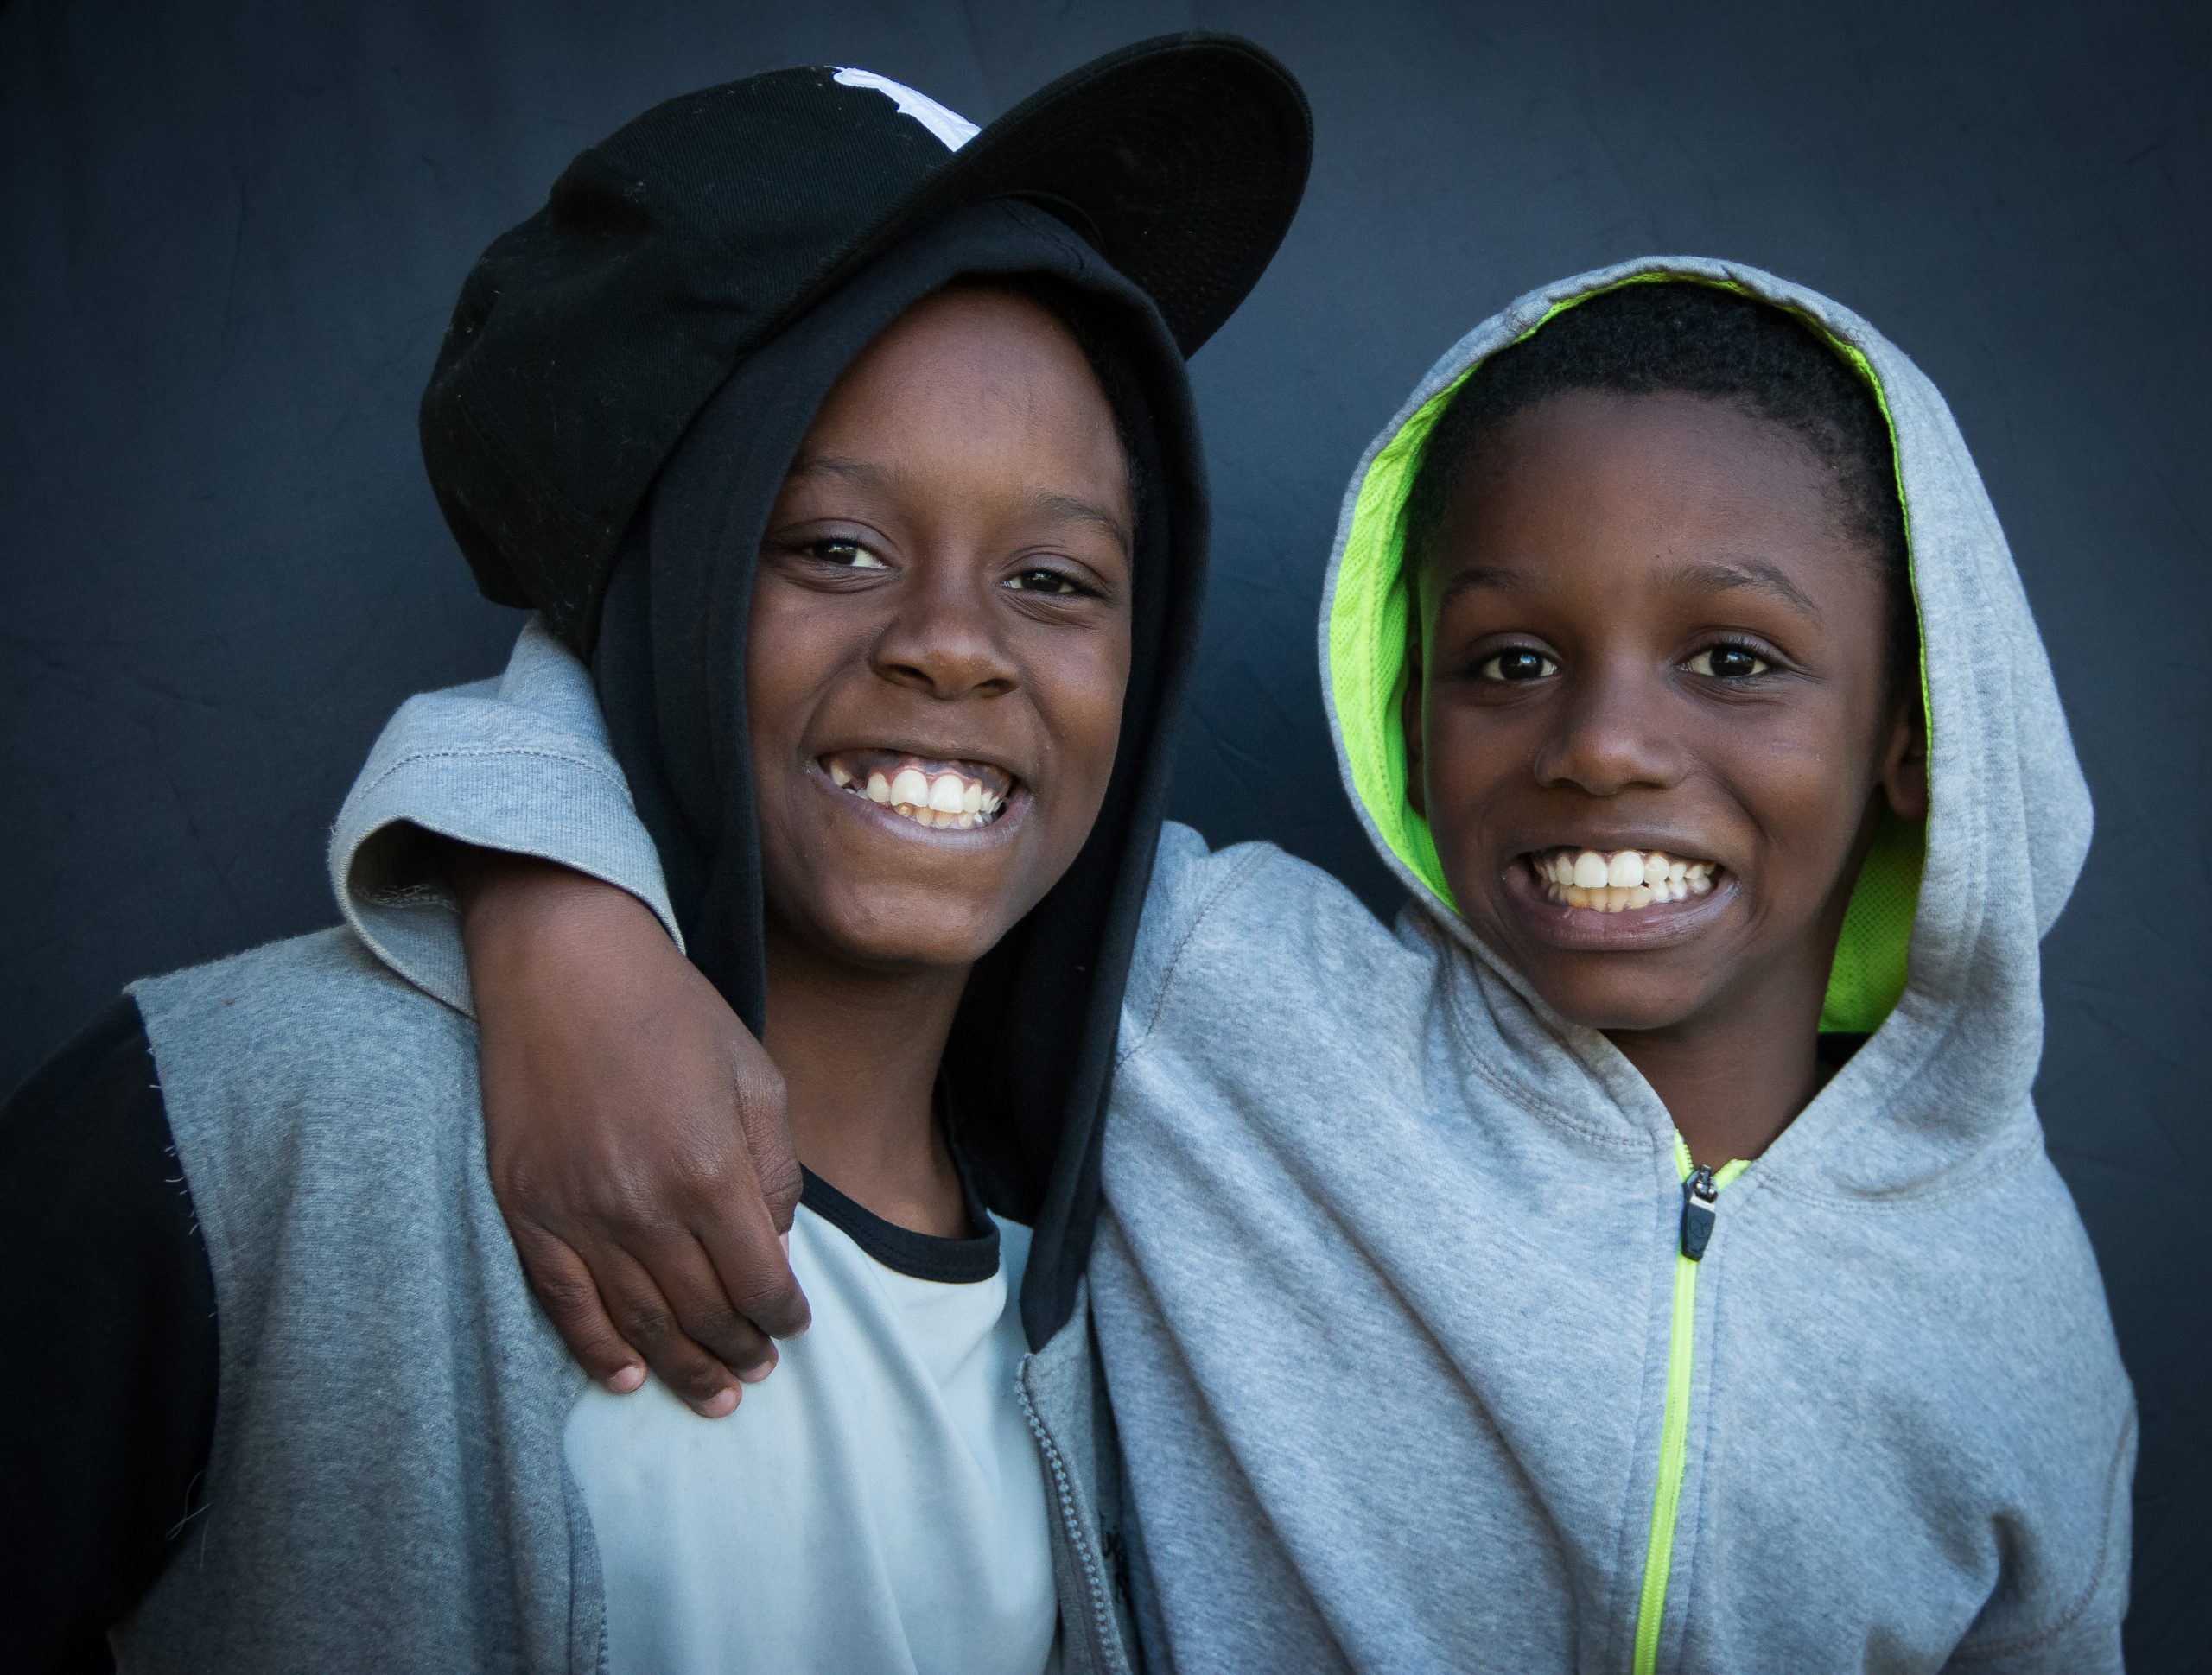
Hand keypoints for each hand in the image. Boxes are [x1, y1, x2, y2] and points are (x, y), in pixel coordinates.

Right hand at [450, 850, 809, 1415]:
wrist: (563, 964)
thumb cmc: (671, 1012)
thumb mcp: (755, 1077)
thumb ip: (774, 1171)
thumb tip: (775, 1244)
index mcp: (711, 1171)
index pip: (760, 1282)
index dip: (783, 1316)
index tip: (794, 1326)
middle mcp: (643, 1206)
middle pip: (702, 1313)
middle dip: (739, 1351)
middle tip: (757, 1371)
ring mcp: (578, 1213)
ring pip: (638, 1323)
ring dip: (681, 1367)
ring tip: (711, 1394)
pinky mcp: (527, 1210)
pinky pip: (564, 1304)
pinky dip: (598, 1351)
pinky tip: (628, 1378)